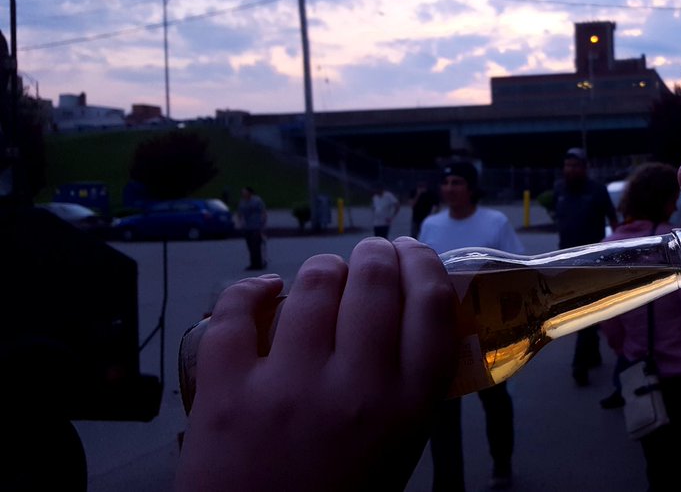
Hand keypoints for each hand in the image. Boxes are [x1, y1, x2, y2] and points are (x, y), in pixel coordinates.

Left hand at [175, 237, 457, 491]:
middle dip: (377, 254)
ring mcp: (288, 386)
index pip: (432, 306)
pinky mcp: (226, 390)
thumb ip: (411, 388)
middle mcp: (355, 388)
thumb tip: (414, 318)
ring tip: (326, 275)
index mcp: (407, 407)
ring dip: (325, 269)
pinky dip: (252, 289)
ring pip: (314, 283)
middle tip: (373, 255)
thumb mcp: (401, 449)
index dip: (425, 265)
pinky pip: (237, 309)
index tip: (414, 256)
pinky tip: (265, 290)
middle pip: (376, 281)